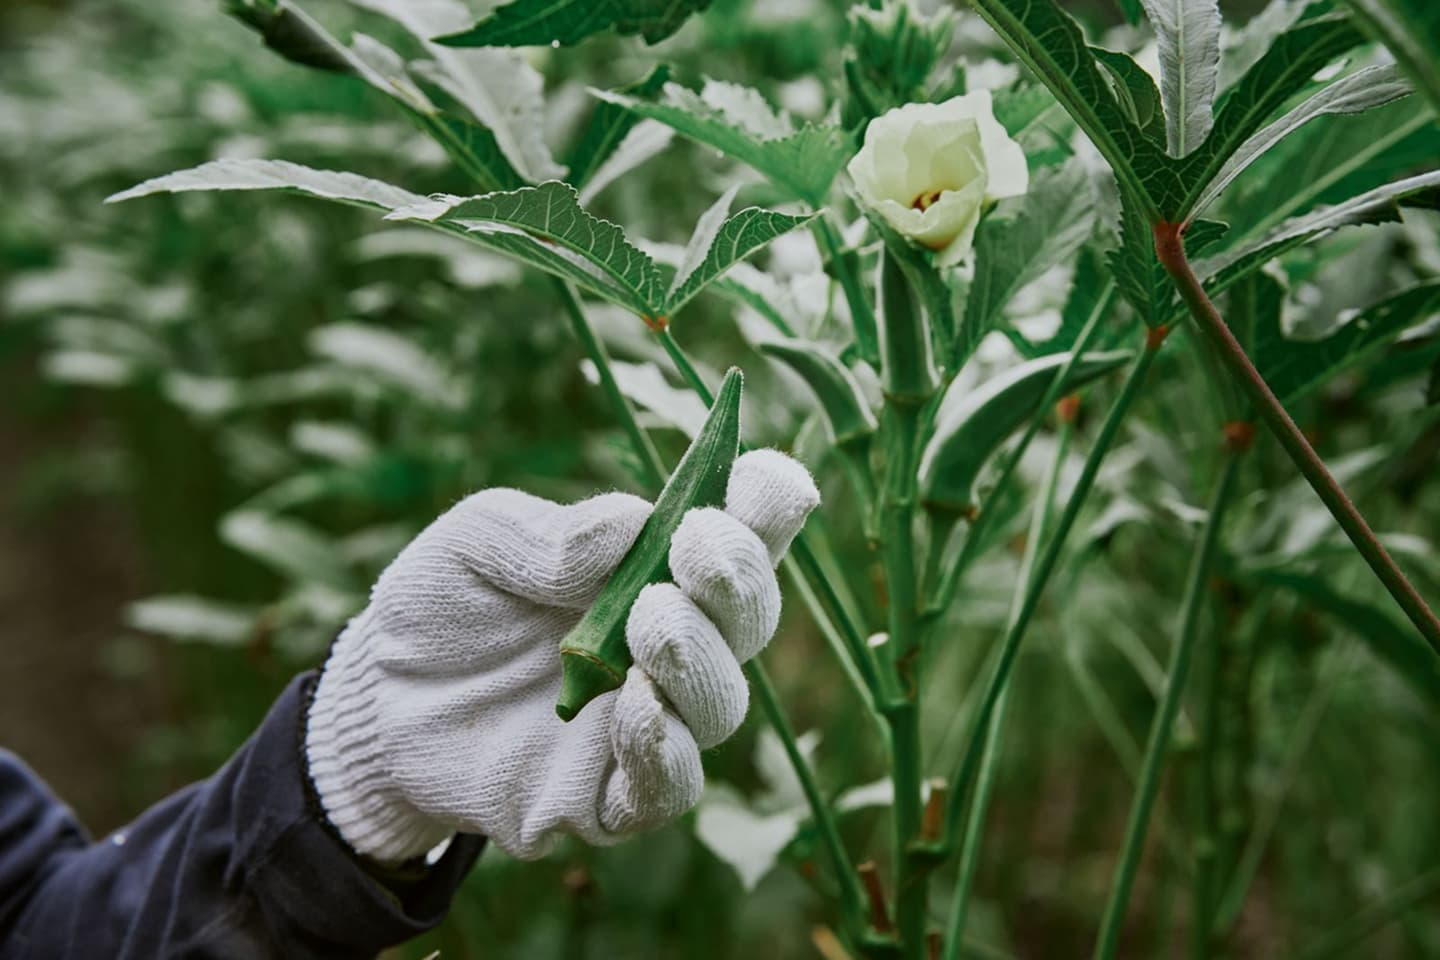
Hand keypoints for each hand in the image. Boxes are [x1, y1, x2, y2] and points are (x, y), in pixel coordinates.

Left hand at [304, 450, 818, 862]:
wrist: (377, 702)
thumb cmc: (445, 603)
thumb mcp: (479, 541)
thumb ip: (554, 535)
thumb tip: (635, 525)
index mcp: (657, 568)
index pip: (743, 535)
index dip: (767, 507)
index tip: (760, 482)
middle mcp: (674, 644)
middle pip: (750, 618)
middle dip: (738, 581)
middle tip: (694, 551)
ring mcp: (648, 722)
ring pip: (723, 704)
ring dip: (701, 660)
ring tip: (649, 621)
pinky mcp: (609, 796)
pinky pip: (670, 785)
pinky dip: (666, 746)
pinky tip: (633, 706)